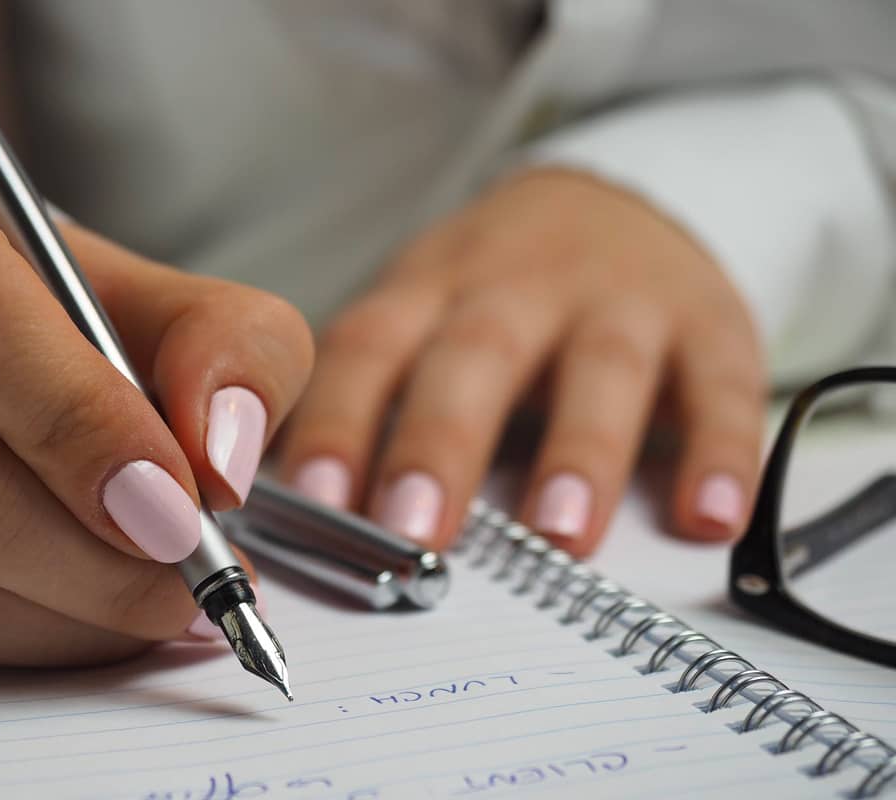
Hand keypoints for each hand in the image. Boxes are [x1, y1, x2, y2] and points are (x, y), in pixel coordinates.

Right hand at [0, 134, 312, 664]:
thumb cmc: (54, 308)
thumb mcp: (164, 293)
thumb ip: (229, 346)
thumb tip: (220, 457)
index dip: (72, 418)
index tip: (178, 502)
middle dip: (86, 551)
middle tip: (193, 578)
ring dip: (62, 613)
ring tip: (160, 601)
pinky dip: (12, 640)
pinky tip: (83, 612)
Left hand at [279, 168, 764, 555]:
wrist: (618, 201)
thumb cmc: (495, 290)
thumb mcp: (422, 313)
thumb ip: (371, 398)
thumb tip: (295, 511)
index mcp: (430, 290)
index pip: (369, 349)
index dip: (337, 421)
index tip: (312, 501)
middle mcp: (518, 287)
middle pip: (475, 356)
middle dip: (441, 443)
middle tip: (414, 530)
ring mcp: (618, 300)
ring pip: (600, 369)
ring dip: (580, 452)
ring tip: (560, 535)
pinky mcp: (709, 323)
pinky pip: (721, 385)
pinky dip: (721, 451)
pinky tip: (709, 517)